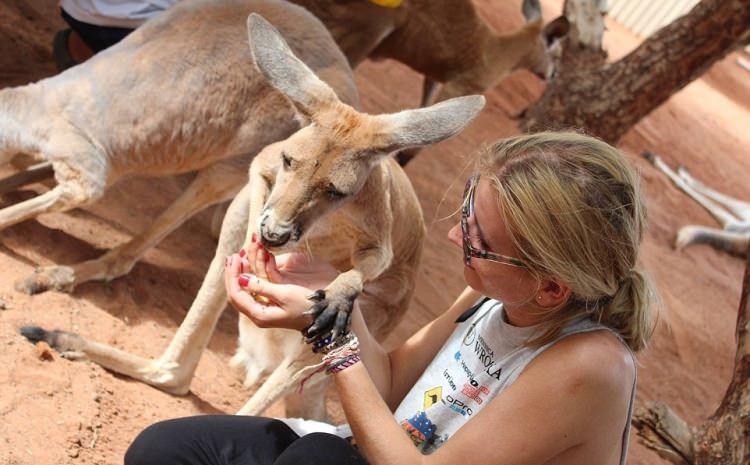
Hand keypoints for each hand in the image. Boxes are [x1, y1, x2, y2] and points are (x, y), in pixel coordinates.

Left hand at [223, 236, 338, 330]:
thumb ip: (262, 286)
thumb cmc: (307, 306)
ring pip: (244, 291)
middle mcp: (258, 315)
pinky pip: (253, 290)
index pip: (236, 294)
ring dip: (241, 274)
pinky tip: (250, 266)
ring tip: (239, 256)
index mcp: (260, 315)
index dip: (233, 275)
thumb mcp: (285, 294)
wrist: (322, 318)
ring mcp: (263, 311)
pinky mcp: (269, 306)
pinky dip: (250, 277)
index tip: (235, 257)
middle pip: (236, 293)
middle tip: (233, 255)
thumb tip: (241, 279)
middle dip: (233, 273)